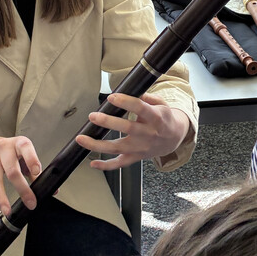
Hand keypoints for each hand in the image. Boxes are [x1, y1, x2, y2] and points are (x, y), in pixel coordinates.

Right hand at [0, 136, 41, 215]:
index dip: (31, 159)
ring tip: (7, 211)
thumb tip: (51, 190)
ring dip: (1, 196)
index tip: (37, 172)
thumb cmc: (15, 154)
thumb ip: (36, 171)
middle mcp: (3, 149)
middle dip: (22, 189)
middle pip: (12, 170)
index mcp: (18, 143)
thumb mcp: (26, 157)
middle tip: (31, 203)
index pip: (25, 148)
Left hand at [75, 93, 189, 170]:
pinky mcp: (136, 157)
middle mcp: (148, 134)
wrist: (174, 138)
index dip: (125, 102)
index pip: (140, 108)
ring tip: (82, 138)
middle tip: (93, 116)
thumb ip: (146, 96)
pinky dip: (106, 165)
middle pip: (127, 129)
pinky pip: (120, 164)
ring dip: (98, 145)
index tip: (111, 97)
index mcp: (155, 118)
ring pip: (118, 148)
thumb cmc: (164, 118)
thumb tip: (131, 90)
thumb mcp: (160, 103)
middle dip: (108, 122)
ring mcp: (141, 148)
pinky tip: (93, 163)